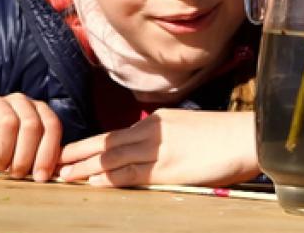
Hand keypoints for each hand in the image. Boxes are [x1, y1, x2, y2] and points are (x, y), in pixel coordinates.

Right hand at [0, 93, 61, 181]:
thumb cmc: (1, 157)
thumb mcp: (26, 158)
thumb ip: (43, 158)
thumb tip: (62, 171)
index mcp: (38, 110)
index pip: (52, 126)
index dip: (48, 152)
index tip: (41, 176)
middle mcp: (19, 101)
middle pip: (32, 124)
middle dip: (26, 155)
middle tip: (18, 174)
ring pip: (8, 122)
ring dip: (5, 151)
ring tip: (0, 167)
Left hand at [57, 109, 257, 187]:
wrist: (247, 137)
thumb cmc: (225, 136)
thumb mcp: (191, 129)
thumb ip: (169, 138)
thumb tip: (153, 152)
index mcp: (160, 121)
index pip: (119, 134)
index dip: (94, 144)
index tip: (75, 150)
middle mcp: (154, 131)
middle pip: (108, 143)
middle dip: (79, 152)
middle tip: (56, 160)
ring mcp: (159, 149)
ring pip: (113, 158)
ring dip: (85, 167)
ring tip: (63, 174)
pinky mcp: (166, 168)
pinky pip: (130, 173)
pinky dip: (109, 178)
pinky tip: (93, 183)